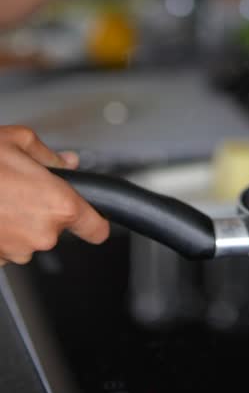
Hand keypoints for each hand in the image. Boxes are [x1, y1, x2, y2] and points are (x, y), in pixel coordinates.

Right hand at [0, 126, 109, 265]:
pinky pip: (6, 245)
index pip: (96, 227)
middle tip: (21, 187)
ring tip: (0, 196)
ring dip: (18, 221)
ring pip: (28, 237)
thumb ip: (51, 157)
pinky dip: (1, 231)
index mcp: (59, 205)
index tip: (95, 221)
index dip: (96, 222)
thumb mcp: (20, 142)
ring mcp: (16, 251)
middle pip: (56, 228)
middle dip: (43, 209)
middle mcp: (42, 234)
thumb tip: (68, 162)